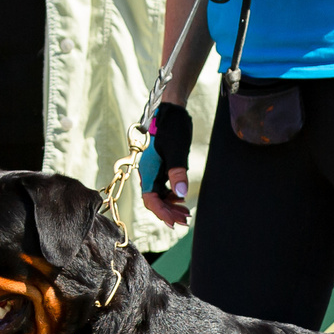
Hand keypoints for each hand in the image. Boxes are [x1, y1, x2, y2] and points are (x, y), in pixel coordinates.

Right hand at [139, 101, 192, 226]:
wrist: (171, 110)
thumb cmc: (172, 128)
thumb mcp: (177, 150)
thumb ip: (177, 171)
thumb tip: (181, 193)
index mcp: (147, 170)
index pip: (151, 200)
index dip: (162, 213)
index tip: (174, 223)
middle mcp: (147, 172)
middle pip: (154, 200)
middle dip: (168, 212)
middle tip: (185, 221)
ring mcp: (153, 170)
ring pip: (158, 195)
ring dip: (171, 205)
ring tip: (186, 213)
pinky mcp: (159, 166)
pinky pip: (162, 187)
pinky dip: (172, 195)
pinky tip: (181, 197)